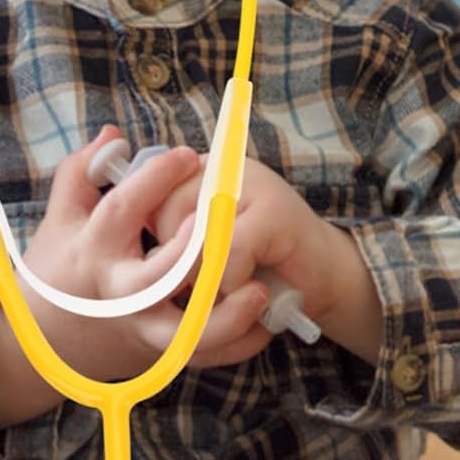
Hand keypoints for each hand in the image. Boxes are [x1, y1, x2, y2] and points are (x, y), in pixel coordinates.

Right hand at [19, 126, 273, 379]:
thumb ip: (81, 171)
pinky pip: (206, 356)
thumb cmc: (61, 267)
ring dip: (226, 315)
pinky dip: (238, 342)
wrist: (48, 344)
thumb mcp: (62, 216)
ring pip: (186, 336)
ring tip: (259, 288)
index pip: (123, 210)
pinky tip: (265, 316)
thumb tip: (113, 135)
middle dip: (191, 253)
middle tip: (222, 221)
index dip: (155, 180)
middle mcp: (119, 294)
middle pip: (156, 279)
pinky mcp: (161, 355)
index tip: (187, 155)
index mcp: (94, 251)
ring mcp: (141, 330)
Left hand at [153, 156, 381, 357]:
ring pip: (195, 234)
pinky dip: (233, 282)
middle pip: (166, 215)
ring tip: (229, 289)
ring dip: (207, 279)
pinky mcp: (273, 211)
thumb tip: (138, 251)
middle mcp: (222, 169)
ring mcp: (250, 184)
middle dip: (177, 265)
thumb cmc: (256, 266)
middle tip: (204, 287)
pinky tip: (252, 291)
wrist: (321, 276)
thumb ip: (174, 237)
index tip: (175, 271)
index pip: (149, 199)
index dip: (157, 243)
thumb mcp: (206, 251)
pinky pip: (228, 251)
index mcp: (200, 172)